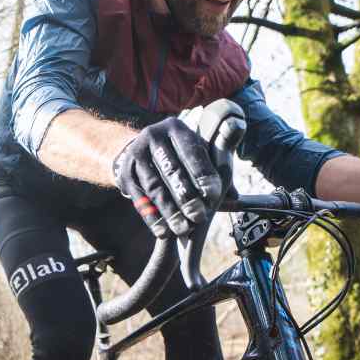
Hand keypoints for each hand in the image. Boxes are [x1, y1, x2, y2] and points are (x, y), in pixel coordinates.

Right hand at [112, 117, 222, 237]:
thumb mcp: (198, 155)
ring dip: (170, 211)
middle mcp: (153, 135)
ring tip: (182, 229)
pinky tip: (163, 231)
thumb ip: (217, 172)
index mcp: (176, 127)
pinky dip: (152, 217)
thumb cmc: (180, 157)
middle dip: (187, 197)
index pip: (192, 151)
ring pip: (155, 187)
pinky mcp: (124, 173)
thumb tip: (235, 196)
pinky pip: (139, 199)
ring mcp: (135, 154)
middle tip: (199, 217)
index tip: (214, 196)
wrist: (140, 152)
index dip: (203, 174)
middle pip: (172, 170)